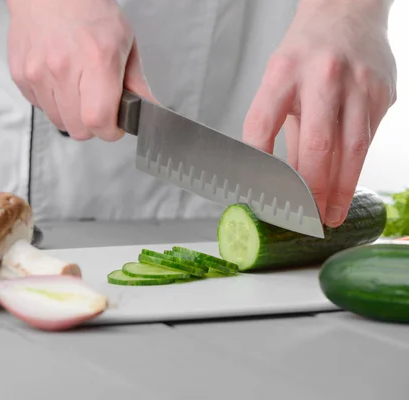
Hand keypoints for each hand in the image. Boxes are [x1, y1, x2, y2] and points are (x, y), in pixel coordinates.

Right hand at [6, 0, 154, 140]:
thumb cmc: (88, 11)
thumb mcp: (124, 42)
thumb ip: (137, 82)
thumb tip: (149, 109)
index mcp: (95, 60)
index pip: (98, 120)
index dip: (110, 131)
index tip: (114, 125)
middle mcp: (63, 68)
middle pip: (78, 129)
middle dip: (92, 125)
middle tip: (98, 107)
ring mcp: (37, 73)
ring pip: (58, 122)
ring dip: (71, 115)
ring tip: (78, 89)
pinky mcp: (21, 77)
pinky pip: (41, 108)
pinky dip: (53, 103)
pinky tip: (60, 81)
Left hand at [242, 0, 396, 227]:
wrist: (347, 13)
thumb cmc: (304, 55)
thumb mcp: (280, 81)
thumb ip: (280, 127)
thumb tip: (275, 177)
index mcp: (283, 72)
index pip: (262, 124)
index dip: (257, 163)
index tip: (259, 193)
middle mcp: (322, 76)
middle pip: (316, 145)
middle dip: (310, 190)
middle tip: (305, 218)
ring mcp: (358, 85)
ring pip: (350, 149)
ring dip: (340, 189)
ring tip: (330, 216)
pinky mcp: (382, 93)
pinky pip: (367, 139)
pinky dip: (355, 168)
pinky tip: (346, 186)